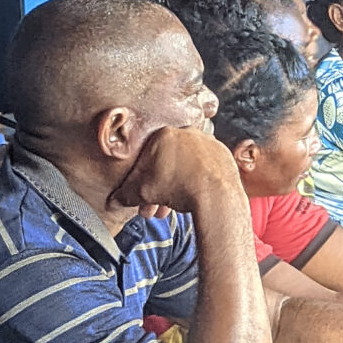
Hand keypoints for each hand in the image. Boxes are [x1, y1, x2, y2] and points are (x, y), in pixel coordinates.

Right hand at [111, 124, 242, 219]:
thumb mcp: (143, 192)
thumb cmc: (180, 188)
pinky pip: (204, 169)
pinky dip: (196, 182)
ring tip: (172, 209)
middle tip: (155, 208)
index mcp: (163, 135)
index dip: (140, 183)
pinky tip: (191, 198)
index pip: (145, 160)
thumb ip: (127, 193)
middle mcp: (187, 133)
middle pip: (166, 164)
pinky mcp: (223, 155)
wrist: (216, 194)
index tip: (141, 197)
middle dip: (158, 189)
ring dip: (176, 188)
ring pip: (185, 166)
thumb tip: (119, 198)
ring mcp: (207, 142)